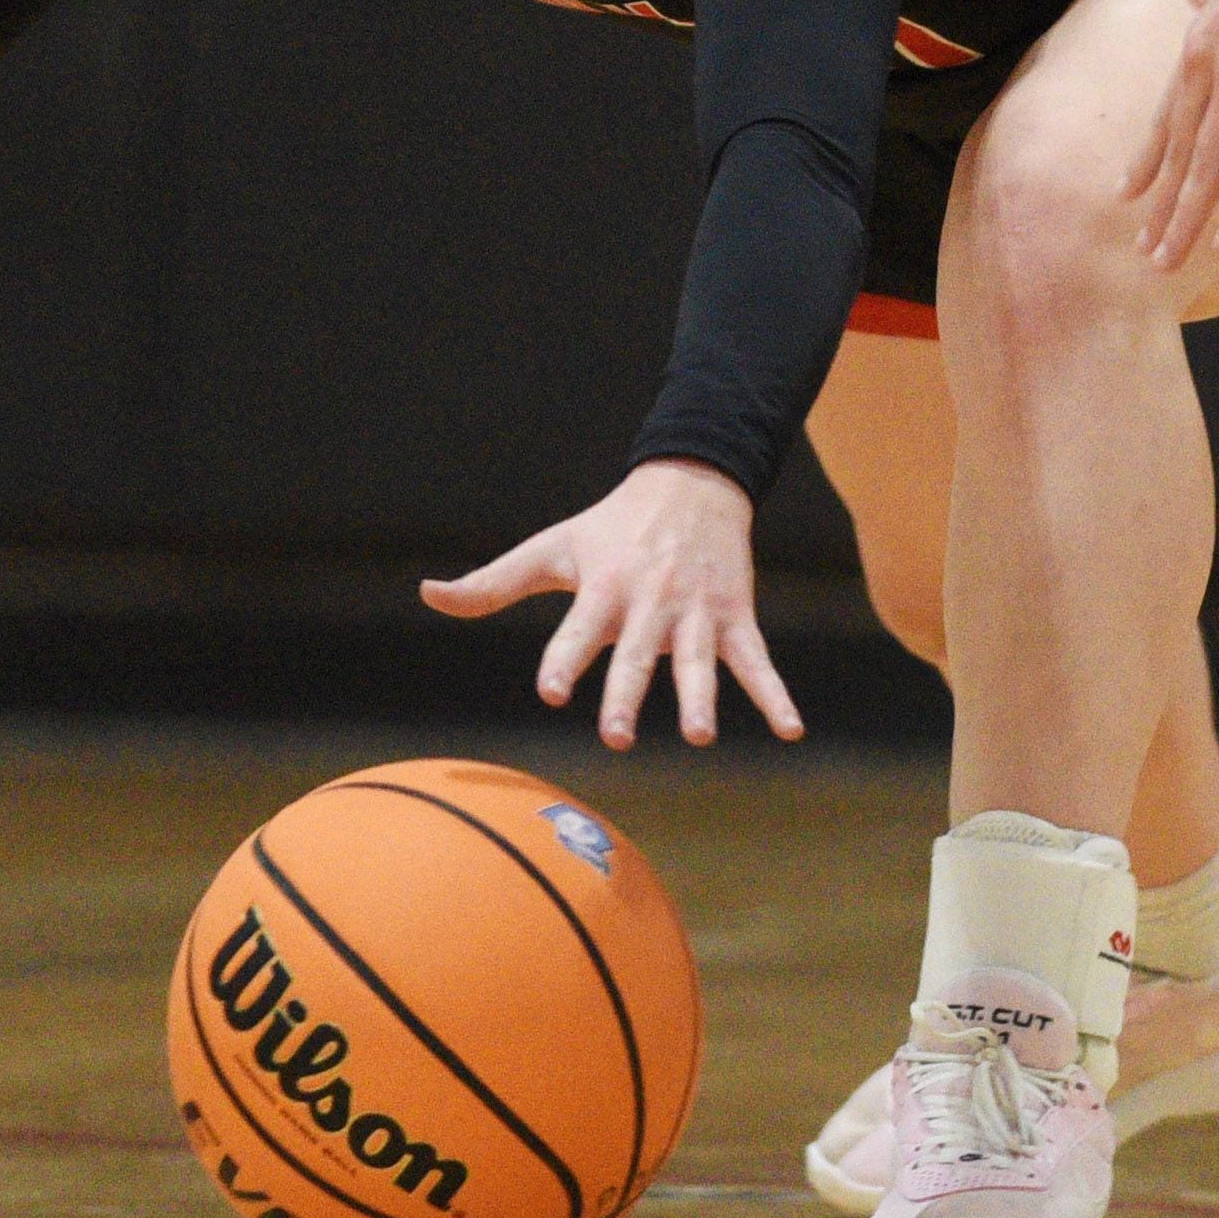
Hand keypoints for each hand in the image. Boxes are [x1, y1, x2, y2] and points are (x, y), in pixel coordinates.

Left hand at [422, 460, 801, 751]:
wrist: (693, 481)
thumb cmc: (610, 527)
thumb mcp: (552, 548)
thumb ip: (492, 583)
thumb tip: (427, 593)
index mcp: (604, 588)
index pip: (579, 630)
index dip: (567, 659)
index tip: (553, 690)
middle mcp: (650, 602)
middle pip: (637, 655)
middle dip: (628, 694)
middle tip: (617, 735)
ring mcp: (697, 611)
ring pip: (698, 661)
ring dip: (701, 697)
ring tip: (700, 735)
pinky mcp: (735, 616)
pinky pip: (758, 662)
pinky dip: (776, 696)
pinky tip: (790, 731)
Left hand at [1126, 0, 1218, 269]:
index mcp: (1196, 48)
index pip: (1166, 117)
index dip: (1147, 158)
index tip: (1127, 193)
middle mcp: (1201, 70)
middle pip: (1177, 152)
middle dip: (1161, 206)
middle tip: (1146, 250)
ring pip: (1201, 168)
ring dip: (1186, 219)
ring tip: (1168, 261)